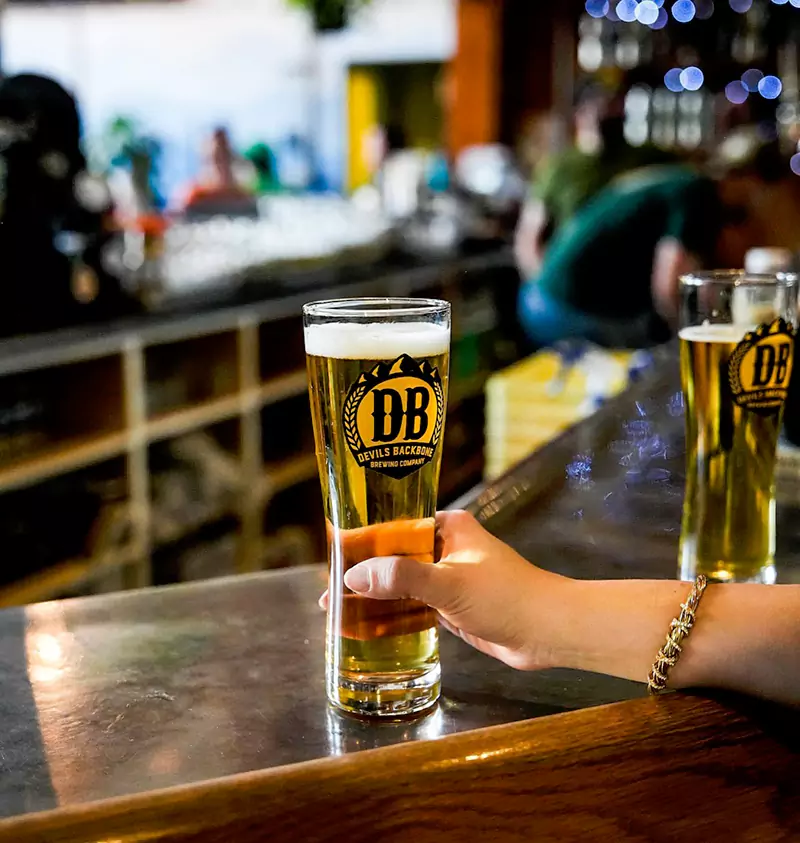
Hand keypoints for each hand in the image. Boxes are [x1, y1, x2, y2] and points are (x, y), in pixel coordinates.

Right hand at [332, 510, 569, 670]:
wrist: (549, 632)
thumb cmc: (505, 596)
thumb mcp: (449, 582)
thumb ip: (402, 576)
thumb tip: (353, 577)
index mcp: (448, 527)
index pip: (395, 529)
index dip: (362, 544)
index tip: (332, 561)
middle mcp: (446, 548)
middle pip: (394, 559)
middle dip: (363, 576)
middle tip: (328, 596)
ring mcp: (449, 579)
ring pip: (402, 586)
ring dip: (376, 599)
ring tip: (339, 614)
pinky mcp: (453, 607)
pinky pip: (414, 608)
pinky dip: (393, 617)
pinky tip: (368, 630)